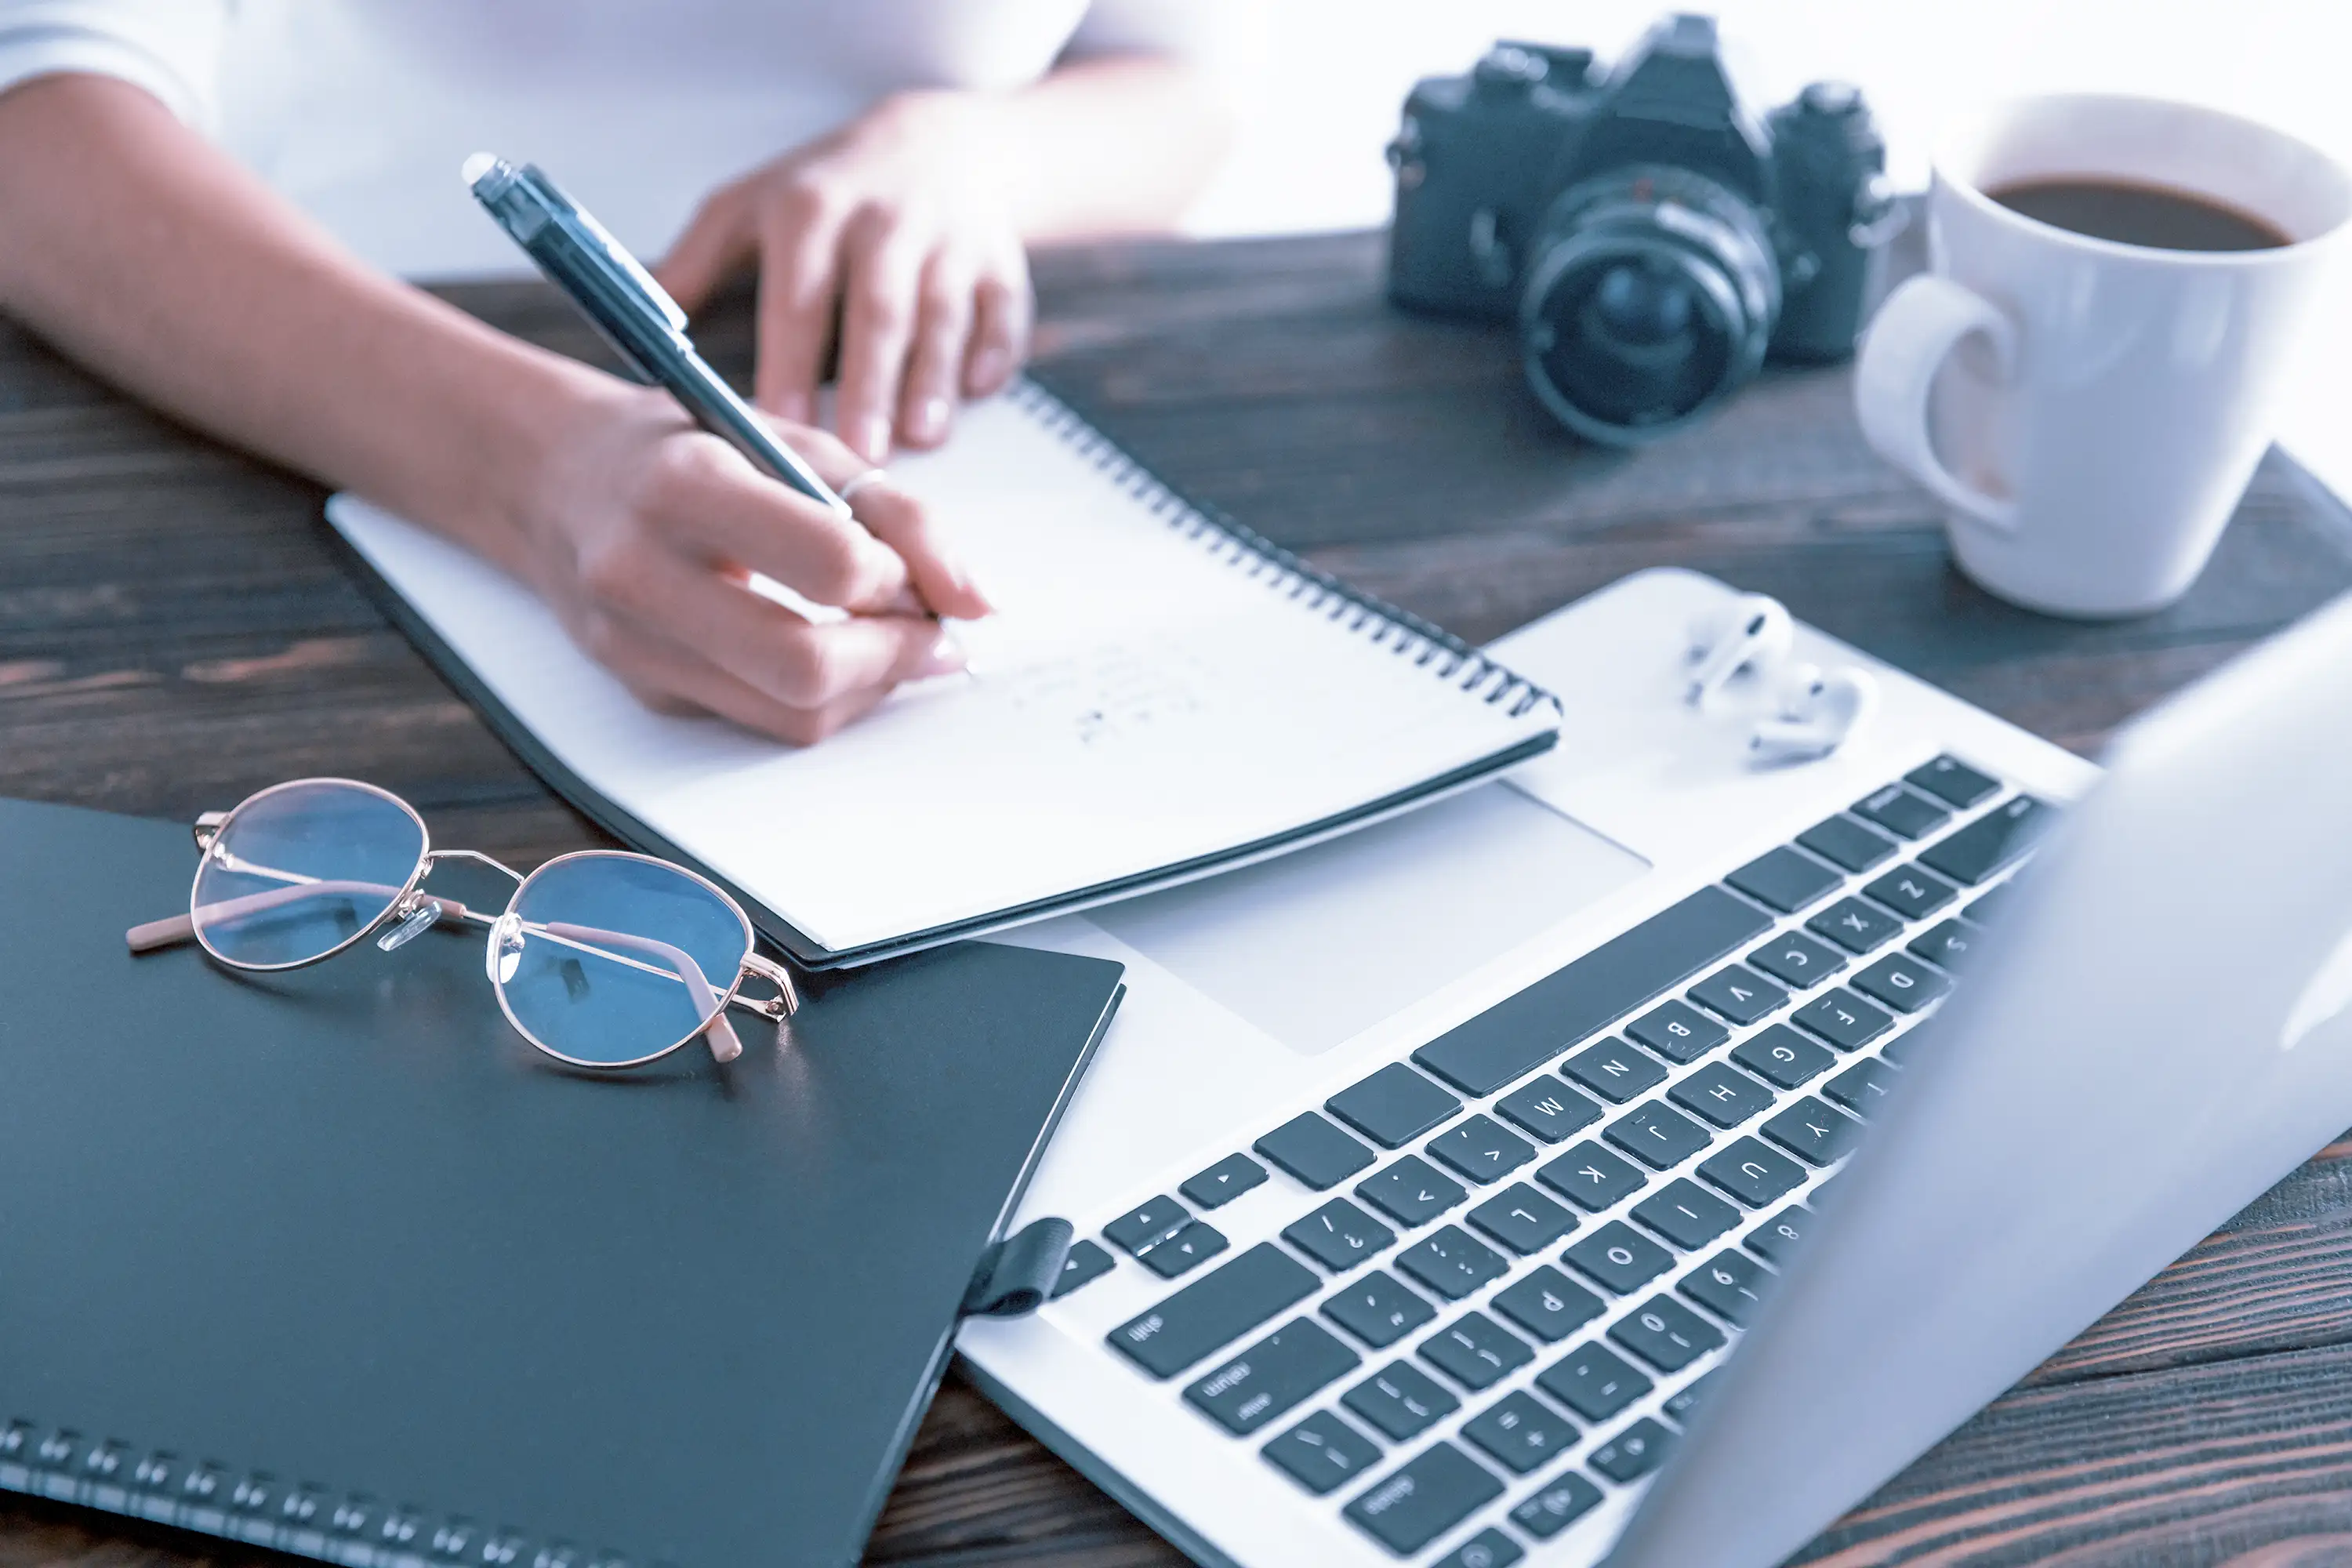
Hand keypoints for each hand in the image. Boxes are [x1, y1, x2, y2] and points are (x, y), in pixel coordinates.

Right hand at [510, 378, 991, 743]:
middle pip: (806, 665)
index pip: (826, 562)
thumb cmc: (684, 447)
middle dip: (894, 657)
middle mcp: (642, 573)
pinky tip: (833, 652)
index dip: (893, 578)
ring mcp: (634, 645)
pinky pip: (760, 722)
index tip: (906, 571)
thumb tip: (976, 603)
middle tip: (931, 633)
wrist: (551, 480)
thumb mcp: (789, 438)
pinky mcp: (643, 690)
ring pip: (790, 715)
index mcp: (683, 485)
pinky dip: (820, 698)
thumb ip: (895, 512)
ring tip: (893, 642)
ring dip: (869, 687)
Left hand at [657, 92, 1032, 463]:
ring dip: (933, 378)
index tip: (780, 422)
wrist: (940, 145)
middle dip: (870, 383)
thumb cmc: (831, 190)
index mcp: (813, 210)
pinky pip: (1001, 310)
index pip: (798, 295)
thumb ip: (694, 263)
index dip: (791, 361)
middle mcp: (884, 220)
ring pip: (943, 315)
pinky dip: (994, 352)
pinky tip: (977, 392)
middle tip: (858, 455)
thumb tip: (631, 325)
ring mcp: (949, 240)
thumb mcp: (751, 205)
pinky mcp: (1001, 260)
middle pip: (877, 310)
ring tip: (922, 438)